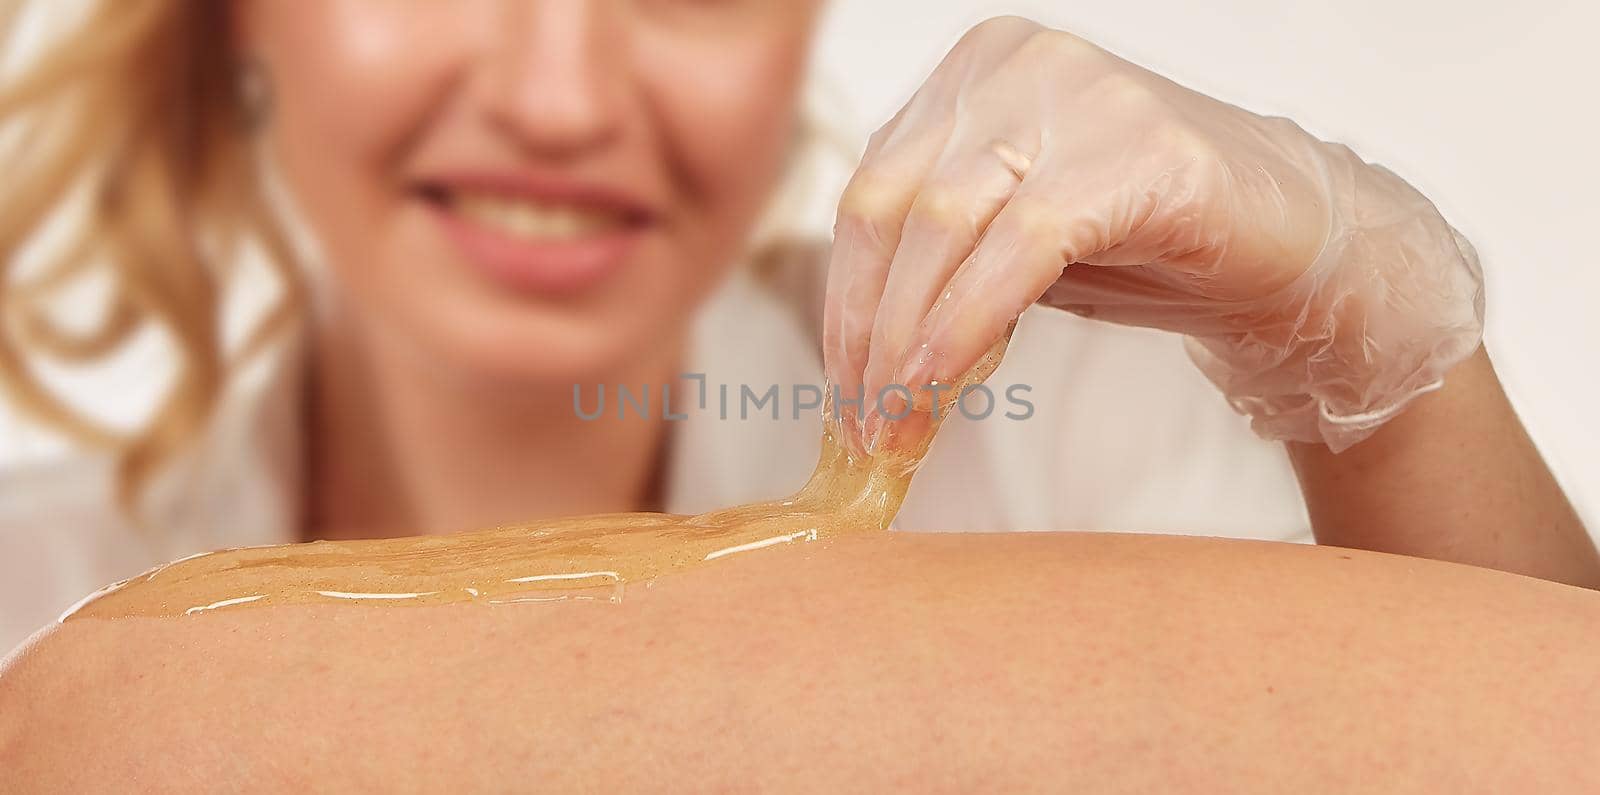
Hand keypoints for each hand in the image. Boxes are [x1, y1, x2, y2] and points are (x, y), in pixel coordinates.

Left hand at [822, 16, 1482, 454]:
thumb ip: (940, 266)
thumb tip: (860, 354)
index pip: (869, 193)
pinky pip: (1017, 249)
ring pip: (939, 229)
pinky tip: (941, 388)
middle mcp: (1011, 63)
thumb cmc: (1151, 244)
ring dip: (906, 345)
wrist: (1294, 246)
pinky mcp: (1130, 149)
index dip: (845, 304)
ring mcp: (1072, 94)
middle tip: (865, 425)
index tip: (841, 391)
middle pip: (888, 209)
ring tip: (898, 425)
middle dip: (866, 334)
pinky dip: (965, 328)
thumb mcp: (1014, 246)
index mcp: (971, 73)